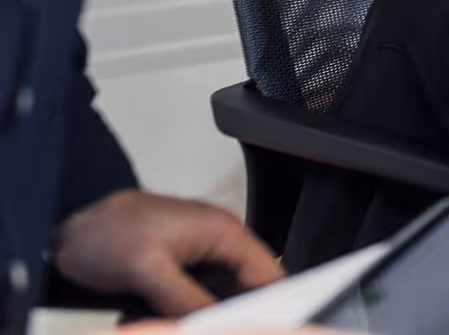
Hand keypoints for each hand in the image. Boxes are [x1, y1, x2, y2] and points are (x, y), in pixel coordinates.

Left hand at [54, 189, 284, 316]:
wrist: (70, 232)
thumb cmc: (105, 233)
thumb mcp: (147, 271)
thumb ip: (186, 298)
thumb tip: (215, 321)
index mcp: (222, 230)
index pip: (267, 272)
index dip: (271, 304)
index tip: (263, 328)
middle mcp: (217, 241)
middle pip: (248, 287)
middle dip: (235, 313)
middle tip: (215, 329)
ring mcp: (201, 255)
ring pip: (224, 295)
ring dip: (210, 314)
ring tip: (183, 320)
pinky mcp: (183, 270)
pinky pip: (202, 297)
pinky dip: (192, 312)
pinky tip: (171, 318)